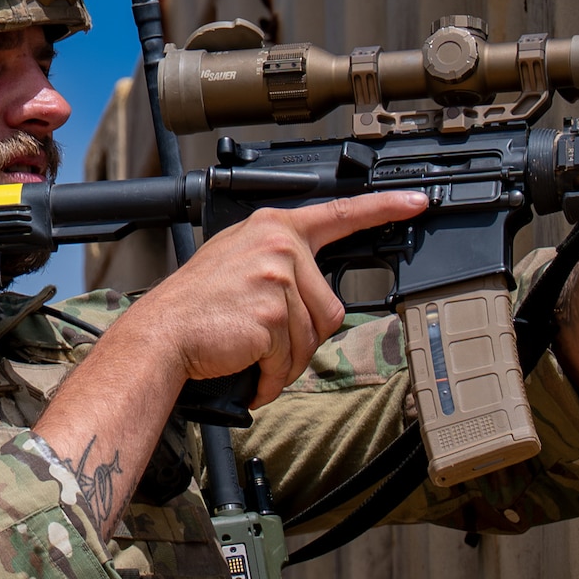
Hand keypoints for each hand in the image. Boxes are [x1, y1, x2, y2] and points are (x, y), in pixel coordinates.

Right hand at [112, 191, 429, 405]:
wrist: (161, 333)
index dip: (383, 208)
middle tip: (264, 340)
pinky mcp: (274, 312)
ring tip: (249, 352)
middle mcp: (280, 245)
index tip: (417, 201)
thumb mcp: (240, 262)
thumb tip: (319, 294)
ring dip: (286, 360)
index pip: (340, 214)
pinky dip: (272, 376)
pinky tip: (248, 369)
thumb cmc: (196, 305)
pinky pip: (291, 358)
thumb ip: (283, 263)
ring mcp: (277, 277)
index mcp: (274, 227)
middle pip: (331, 305)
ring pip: (314, 337)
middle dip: (303, 337)